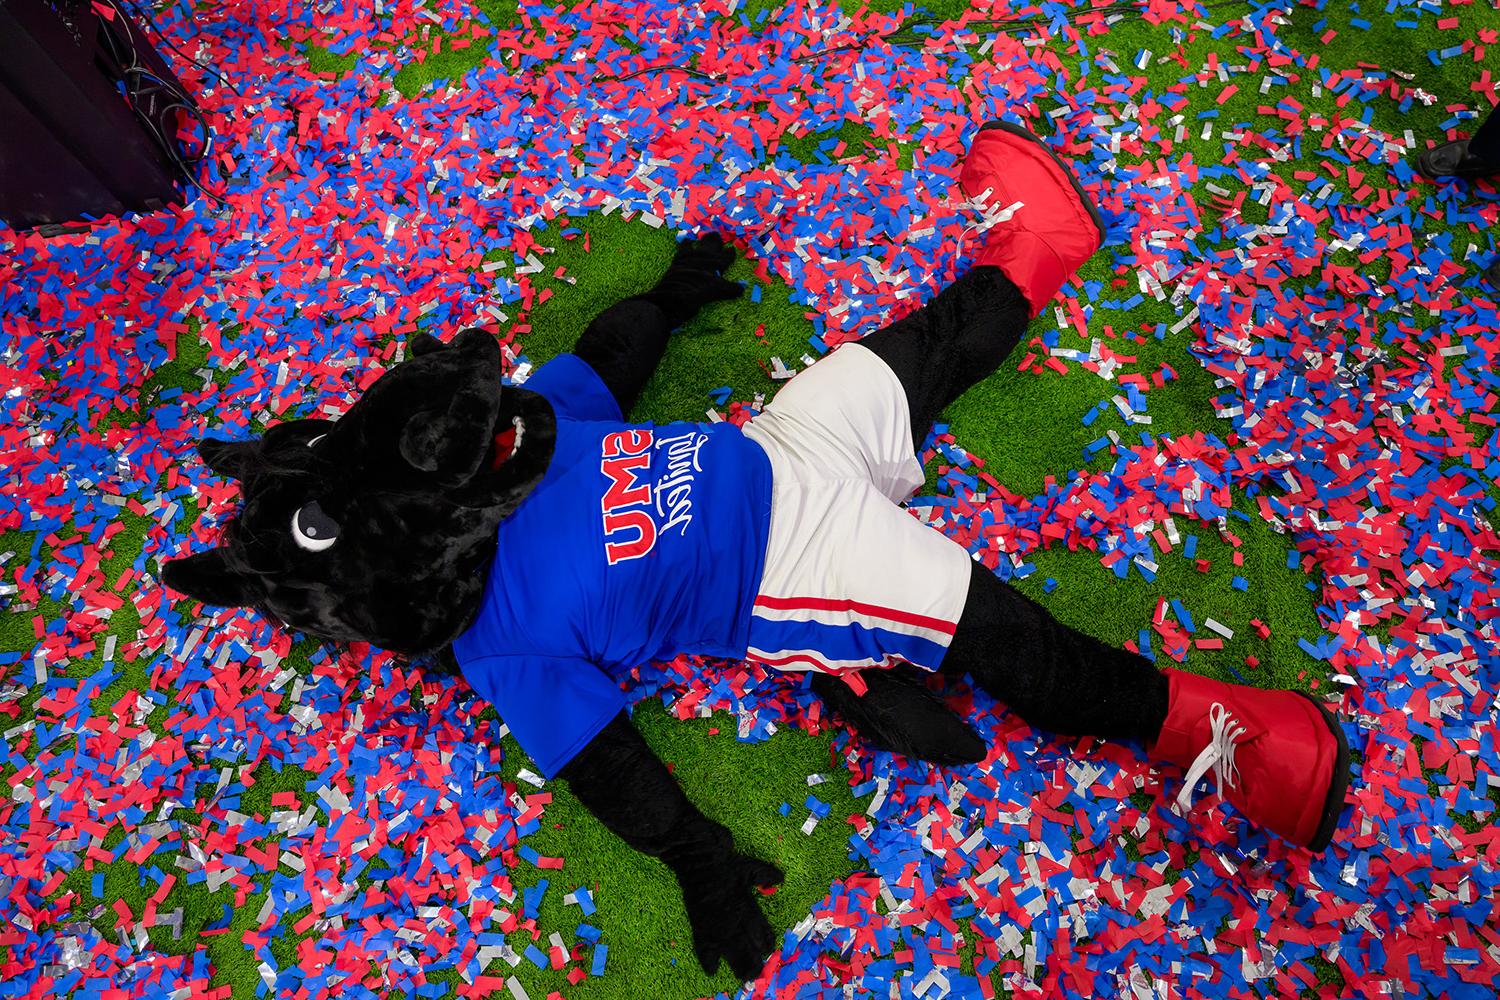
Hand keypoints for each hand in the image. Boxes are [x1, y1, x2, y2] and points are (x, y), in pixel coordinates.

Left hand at [642, 232, 743, 325]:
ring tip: (703, 236)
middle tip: (716, 235)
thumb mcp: (718, 291)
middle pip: (712, 246)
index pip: (726, 257)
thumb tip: (741, 289)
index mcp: (716, 263)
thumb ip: (730, 289)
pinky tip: (686, 240)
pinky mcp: (679, 259)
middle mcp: (705, 257)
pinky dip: (686, 244)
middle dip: (715, 241)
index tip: (731, 250)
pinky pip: (684, 248)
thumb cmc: (701, 292)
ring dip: (701, 241)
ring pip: (699, 245)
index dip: (729, 254)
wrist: (677, 293)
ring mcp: (692, 257)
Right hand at [674, 849, 783, 979]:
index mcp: (745, 905)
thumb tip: (780, 879)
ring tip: (744, 978)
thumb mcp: (749, 866)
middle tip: (758, 972)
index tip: (769, 950)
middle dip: (754, 961)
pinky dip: (707, 960)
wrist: (697, 862)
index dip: (765, 941)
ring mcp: (715, 926)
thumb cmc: (723, 863)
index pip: (759, 929)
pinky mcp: (699, 926)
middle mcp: (732, 919)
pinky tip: (712, 971)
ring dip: (738, 965)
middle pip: (746, 946)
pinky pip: (703, 947)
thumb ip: (765, 875)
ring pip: (729, 952)